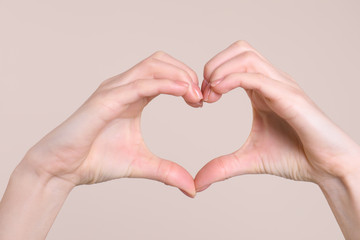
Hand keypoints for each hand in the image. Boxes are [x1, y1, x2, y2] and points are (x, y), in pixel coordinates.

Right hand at [21, 51, 202, 196]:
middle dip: (186, 73)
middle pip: (160, 61)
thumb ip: (168, 172)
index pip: (164, 73)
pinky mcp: (105, 100)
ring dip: (178, 75)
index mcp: (133, 96)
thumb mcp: (142, 164)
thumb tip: (192, 189)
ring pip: (152, 66)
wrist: (63, 169)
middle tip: (201, 96)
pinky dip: (163, 84)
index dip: (186, 81)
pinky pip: (139, 84)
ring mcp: (113, 90)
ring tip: (195, 94)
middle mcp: (123, 87)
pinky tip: (182, 92)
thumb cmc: (96, 160)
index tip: (200, 102)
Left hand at [195, 41, 359, 190]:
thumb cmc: (295, 157)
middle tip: (204, 93)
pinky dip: (233, 79)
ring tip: (211, 93)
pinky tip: (219, 92)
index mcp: (262, 90)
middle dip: (214, 64)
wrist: (328, 168)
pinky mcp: (290, 98)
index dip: (212, 73)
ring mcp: (282, 87)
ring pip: (247, 56)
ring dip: (221, 69)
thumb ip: (223, 166)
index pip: (234, 61)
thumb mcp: (249, 160)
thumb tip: (199, 182)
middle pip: (240, 49)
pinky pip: (257, 77)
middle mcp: (272, 82)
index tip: (201, 99)